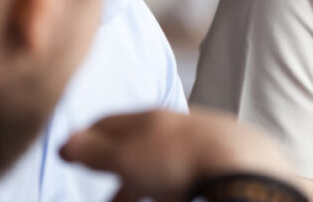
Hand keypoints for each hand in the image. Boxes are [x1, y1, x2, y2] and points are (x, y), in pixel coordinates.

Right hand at [60, 108, 294, 201]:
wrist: (246, 170)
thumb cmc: (180, 163)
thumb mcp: (126, 158)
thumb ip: (94, 151)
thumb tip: (65, 143)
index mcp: (150, 118)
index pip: (108, 121)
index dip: (88, 138)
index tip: (74, 154)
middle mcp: (179, 124)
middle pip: (138, 143)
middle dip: (118, 167)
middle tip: (108, 193)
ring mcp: (205, 141)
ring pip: (165, 160)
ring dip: (146, 180)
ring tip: (136, 196)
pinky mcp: (228, 162)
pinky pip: (191, 172)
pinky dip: (174, 184)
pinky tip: (176, 192)